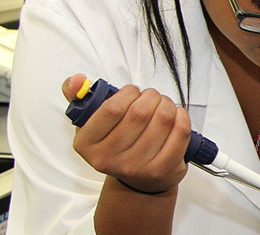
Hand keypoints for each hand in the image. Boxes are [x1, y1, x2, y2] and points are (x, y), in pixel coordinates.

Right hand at [61, 73, 191, 193]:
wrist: (138, 180)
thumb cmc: (115, 143)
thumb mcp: (91, 122)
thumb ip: (79, 96)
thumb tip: (77, 79)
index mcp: (87, 144)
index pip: (111, 109)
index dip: (128, 93)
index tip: (132, 91)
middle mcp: (108, 159)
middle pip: (140, 113)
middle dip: (151, 96)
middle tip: (152, 96)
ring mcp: (136, 167)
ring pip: (162, 120)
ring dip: (168, 104)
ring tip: (164, 105)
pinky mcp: (161, 170)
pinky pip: (179, 133)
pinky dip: (182, 117)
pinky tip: (176, 116)